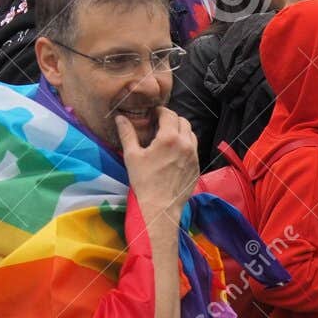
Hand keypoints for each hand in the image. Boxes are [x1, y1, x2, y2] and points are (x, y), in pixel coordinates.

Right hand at [116, 107, 198, 227]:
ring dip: (180, 130)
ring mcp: (194, 156)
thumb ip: (127, 133)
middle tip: (159, 125)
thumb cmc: (144, 181)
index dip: (159, 111)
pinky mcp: (197, 166)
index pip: (168, 114)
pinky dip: (185, 144)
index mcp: (169, 138)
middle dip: (171, 119)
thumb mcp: (132, 156)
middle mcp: (185, 144)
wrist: (160, 207)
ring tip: (168, 138)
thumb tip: (120, 117)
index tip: (152, 114)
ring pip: (191, 133)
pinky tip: (174, 153)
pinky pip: (194, 148)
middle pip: (182, 121)